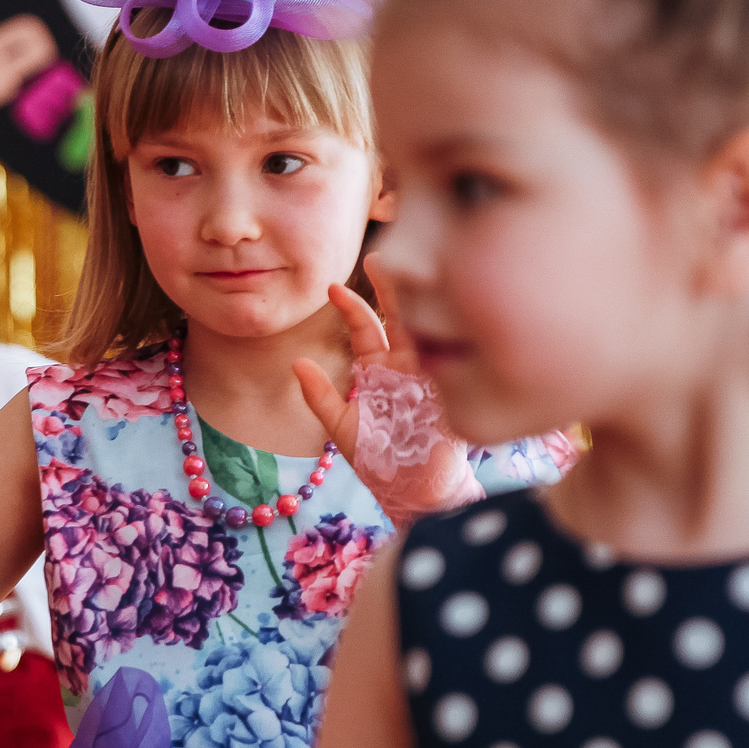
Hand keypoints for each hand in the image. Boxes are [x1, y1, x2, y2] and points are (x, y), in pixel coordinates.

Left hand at [292, 255, 473, 517]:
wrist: (417, 491)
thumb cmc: (379, 460)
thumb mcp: (342, 427)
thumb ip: (320, 396)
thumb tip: (296, 362)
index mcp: (379, 368)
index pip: (366, 326)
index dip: (350, 306)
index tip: (332, 286)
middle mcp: (406, 364)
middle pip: (401, 315)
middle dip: (392, 285)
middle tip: (381, 255)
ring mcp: (432, 372)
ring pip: (427, 326)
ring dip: (420, 298)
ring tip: (413, 268)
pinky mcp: (452, 387)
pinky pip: (449, 354)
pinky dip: (445, 329)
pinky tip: (440, 304)